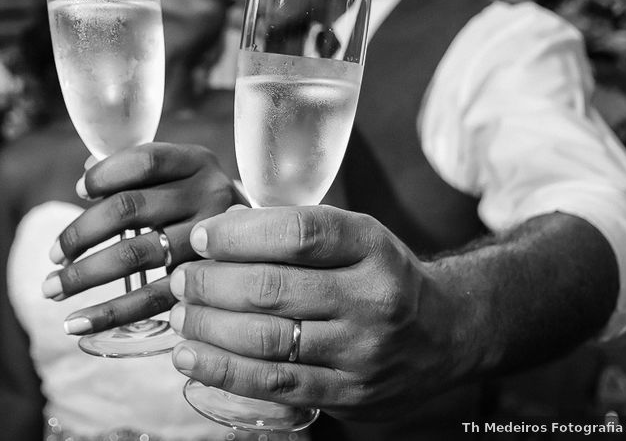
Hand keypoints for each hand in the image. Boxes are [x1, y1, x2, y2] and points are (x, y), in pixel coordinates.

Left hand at [43, 143, 243, 333]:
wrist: (263, 246)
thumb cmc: (200, 206)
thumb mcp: (180, 176)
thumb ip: (135, 171)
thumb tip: (85, 178)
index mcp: (198, 161)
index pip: (144, 159)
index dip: (104, 173)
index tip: (77, 192)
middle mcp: (210, 196)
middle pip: (129, 207)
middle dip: (79, 233)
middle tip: (51, 255)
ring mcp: (212, 242)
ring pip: (134, 254)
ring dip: (83, 274)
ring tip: (51, 288)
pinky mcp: (208, 285)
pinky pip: (151, 299)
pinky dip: (109, 313)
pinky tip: (77, 323)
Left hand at [167, 205, 475, 419]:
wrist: (445, 334)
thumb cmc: (379, 276)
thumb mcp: (355, 237)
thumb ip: (294, 231)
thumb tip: (218, 230)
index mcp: (371, 246)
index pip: (297, 233)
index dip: (238, 235)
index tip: (201, 236)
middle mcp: (372, 298)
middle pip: (272, 288)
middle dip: (211, 284)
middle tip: (181, 280)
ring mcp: (362, 351)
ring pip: (267, 340)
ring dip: (209, 328)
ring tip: (180, 317)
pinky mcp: (349, 393)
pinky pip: (275, 385)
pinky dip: (224, 371)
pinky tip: (191, 359)